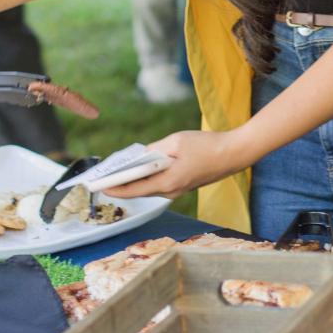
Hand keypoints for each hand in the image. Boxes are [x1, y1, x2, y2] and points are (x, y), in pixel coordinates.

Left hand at [105, 130, 251, 199]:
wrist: (235, 153)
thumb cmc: (207, 145)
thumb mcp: (176, 141)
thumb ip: (155, 149)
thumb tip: (141, 155)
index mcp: (167, 182)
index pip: (133, 189)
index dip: (114, 188)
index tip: (97, 186)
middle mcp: (171, 191)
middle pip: (140, 190)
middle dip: (122, 184)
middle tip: (105, 177)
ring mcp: (179, 190)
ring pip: (151, 187)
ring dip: (136, 181)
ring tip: (120, 172)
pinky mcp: (185, 185)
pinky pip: (162, 184)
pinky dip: (150, 178)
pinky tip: (144, 168)